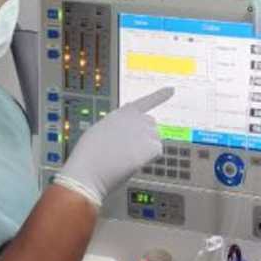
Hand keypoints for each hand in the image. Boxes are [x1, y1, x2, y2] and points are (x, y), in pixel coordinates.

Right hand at [53, 87, 173, 206]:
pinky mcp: (151, 146)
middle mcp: (136, 118)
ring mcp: (145, 131)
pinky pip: (157, 152)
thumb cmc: (90, 155)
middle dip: (144, 136)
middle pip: (151, 126)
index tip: (171, 90)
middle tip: (127, 150)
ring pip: (155, 140)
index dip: (160, 95)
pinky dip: (148, 159)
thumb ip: (118, 122)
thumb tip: (128, 121)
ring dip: (145, 149)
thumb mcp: (100, 129)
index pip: (145, 102)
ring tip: (125, 156)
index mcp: (122, 113)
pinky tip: (132, 161)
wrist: (89, 170)